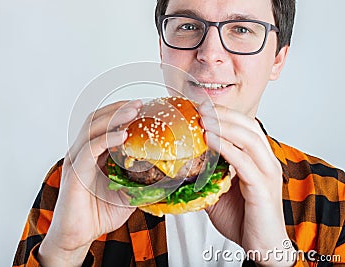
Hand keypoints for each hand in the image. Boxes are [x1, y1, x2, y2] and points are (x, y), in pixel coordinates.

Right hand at [38, 100, 141, 266]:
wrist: (78, 236)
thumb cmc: (98, 214)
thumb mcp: (127, 194)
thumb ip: (139, 181)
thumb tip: (163, 174)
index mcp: (93, 155)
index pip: (104, 125)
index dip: (121, 113)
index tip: (143, 108)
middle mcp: (82, 153)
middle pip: (97, 120)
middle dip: (119, 109)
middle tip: (141, 103)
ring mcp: (77, 161)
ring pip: (92, 129)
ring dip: (114, 117)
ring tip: (134, 110)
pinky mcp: (75, 173)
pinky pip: (90, 150)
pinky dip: (106, 139)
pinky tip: (123, 135)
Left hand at [199, 103, 294, 265]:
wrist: (260, 246)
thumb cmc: (243, 219)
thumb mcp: (218, 192)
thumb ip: (207, 176)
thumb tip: (183, 166)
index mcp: (258, 160)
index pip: (245, 127)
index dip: (225, 114)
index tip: (202, 107)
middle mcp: (266, 162)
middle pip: (248, 126)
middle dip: (224, 114)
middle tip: (200, 108)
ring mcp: (267, 173)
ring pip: (249, 139)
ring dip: (225, 126)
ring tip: (203, 119)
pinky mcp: (262, 188)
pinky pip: (243, 162)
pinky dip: (226, 148)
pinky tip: (209, 139)